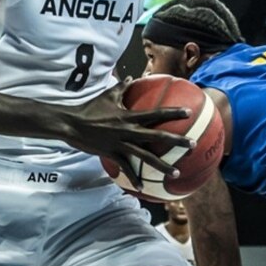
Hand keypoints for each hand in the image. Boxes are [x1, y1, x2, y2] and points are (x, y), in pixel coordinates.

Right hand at [61, 79, 193, 189]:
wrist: (71, 124)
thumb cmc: (90, 108)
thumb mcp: (107, 95)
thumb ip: (122, 87)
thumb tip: (132, 77)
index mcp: (129, 116)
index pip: (156, 113)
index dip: (173, 112)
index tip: (189, 113)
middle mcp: (128, 130)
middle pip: (157, 137)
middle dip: (177, 141)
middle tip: (193, 144)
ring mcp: (120, 144)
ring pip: (145, 157)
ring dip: (162, 166)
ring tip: (177, 172)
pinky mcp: (111, 154)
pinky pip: (125, 168)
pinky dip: (134, 178)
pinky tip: (142, 187)